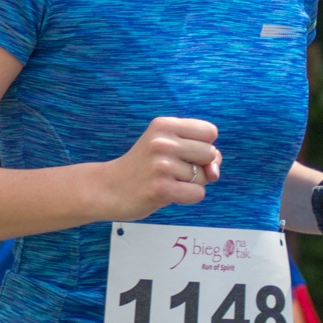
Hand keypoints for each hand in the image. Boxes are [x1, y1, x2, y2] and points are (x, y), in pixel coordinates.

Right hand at [96, 117, 221, 220]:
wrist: (108, 188)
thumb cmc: (143, 168)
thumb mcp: (166, 146)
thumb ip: (199, 152)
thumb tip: (215, 172)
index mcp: (163, 125)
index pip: (210, 131)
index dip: (203, 145)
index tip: (183, 153)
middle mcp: (162, 142)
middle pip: (210, 153)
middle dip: (199, 166)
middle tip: (172, 170)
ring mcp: (161, 165)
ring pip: (204, 176)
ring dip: (190, 183)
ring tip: (165, 180)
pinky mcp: (161, 188)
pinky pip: (197, 194)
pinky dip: (187, 197)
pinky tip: (167, 193)